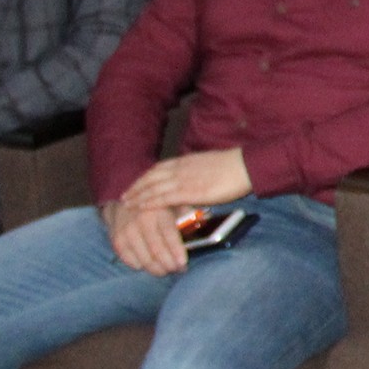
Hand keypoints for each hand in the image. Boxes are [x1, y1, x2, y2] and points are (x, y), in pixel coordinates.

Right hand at [101, 200, 189, 276]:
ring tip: (165, 270)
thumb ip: (187, 215)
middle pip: (156, 250)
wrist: (124, 203)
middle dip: (169, 265)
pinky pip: (130, 260)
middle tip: (177, 269)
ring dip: (156, 269)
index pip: (169, 234)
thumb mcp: (174, 204)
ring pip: (144, 259)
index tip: (183, 264)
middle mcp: (142, 220)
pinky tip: (147, 264)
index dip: (176, 251)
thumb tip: (202, 227)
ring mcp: (128, 231)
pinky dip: (140, 266)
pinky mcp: (118, 239)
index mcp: (159, 211)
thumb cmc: (157, 207)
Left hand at [116, 148, 252, 212]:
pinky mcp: (189, 191)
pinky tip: (141, 207)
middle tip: (124, 196)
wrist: (245, 166)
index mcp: (186, 161)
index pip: (158, 168)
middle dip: (136, 186)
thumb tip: (192, 180)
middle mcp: (180, 169)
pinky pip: (164, 197)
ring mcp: (183, 180)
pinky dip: (150, 202)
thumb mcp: (209, 164)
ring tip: (127, 204)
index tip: (136, 183)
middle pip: (151, 177)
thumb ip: (196, 171)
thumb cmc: (233, 166)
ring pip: (153, 187)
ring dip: (138, 195)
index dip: (144, 177)